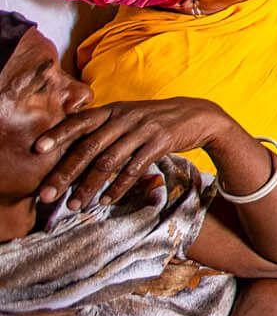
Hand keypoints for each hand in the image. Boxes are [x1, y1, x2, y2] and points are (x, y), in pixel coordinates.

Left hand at [33, 98, 232, 207]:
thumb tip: (72, 145)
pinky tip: (105, 200)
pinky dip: (117, 187)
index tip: (38, 150)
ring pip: (108, 162)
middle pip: (88, 147)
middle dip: (65, 173)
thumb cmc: (157, 118)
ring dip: (88, 187)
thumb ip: (104, 126)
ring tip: (74, 205)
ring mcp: (143, 130)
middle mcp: (125, 118)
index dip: (58, 134)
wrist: (199, 115)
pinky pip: (134, 169)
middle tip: (47, 194)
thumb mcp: (129, 114)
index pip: (80, 121)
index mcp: (113, 109)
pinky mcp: (160, 143)